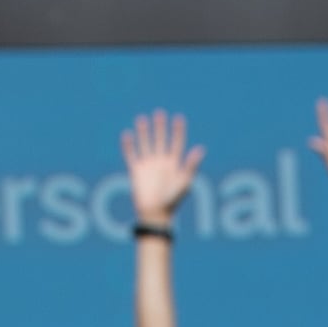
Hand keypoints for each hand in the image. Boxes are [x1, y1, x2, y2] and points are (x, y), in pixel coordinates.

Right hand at [122, 112, 203, 230]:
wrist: (155, 213)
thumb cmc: (172, 200)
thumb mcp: (184, 182)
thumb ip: (191, 165)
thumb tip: (200, 149)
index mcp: (173, 164)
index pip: (176, 143)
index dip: (178, 131)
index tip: (179, 118)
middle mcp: (160, 162)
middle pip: (160, 140)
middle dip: (160, 127)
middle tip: (159, 113)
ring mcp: (148, 165)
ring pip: (145, 144)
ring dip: (143, 132)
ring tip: (141, 118)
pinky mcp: (136, 171)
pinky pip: (131, 156)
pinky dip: (128, 146)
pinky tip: (127, 134)